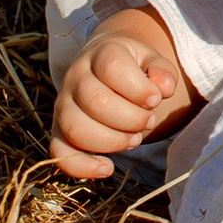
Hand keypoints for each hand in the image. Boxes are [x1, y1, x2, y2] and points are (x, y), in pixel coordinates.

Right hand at [49, 17, 195, 178]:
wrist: (102, 66)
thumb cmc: (132, 68)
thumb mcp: (150, 60)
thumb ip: (163, 71)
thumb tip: (164, 88)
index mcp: (100, 54)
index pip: (112, 68)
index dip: (138, 88)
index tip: (155, 99)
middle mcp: (76, 77)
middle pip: (96, 101)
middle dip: (131, 119)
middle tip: (148, 120)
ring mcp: (63, 104)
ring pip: (76, 128)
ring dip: (112, 141)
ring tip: (134, 138)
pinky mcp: (59, 129)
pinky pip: (59, 152)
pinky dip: (82, 166)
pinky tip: (107, 168)